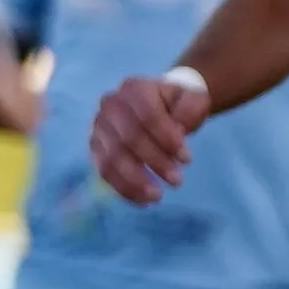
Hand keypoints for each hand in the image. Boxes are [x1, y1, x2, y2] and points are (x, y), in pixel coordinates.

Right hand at [87, 69, 207, 202]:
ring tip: (157, 196)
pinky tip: (142, 201)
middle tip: (177, 181)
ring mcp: (99, 126)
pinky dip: (123, 188)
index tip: (187, 159)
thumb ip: (190, 108)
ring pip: (112, 157)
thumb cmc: (177, 105)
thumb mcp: (193, 99)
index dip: (166, 138)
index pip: (148, 114)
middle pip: (129, 137)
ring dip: (135, 180)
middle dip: (154, 162)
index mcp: (134, 88)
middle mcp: (111, 104)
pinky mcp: (95, 147)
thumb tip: (178, 129)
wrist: (159, 107)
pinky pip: (104, 171)